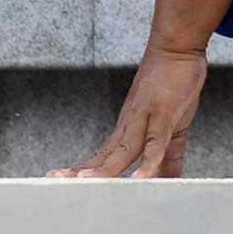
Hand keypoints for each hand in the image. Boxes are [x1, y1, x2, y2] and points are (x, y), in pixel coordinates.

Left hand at [57, 43, 208, 178]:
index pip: (102, 156)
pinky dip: (148, 162)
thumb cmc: (171, 85)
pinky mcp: (161, 114)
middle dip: (83, 171)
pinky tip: (140, 178)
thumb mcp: (171, 130)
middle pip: (104, 156)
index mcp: (128, 131)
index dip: (84, 170)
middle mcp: (129, 126)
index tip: (63, 183)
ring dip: (106, 170)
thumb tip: (167, 181)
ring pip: (123, 151)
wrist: (175, 49)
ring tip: (88, 184)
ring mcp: (143, 119)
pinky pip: (155, 143)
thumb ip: (168, 158)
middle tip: (57, 184)